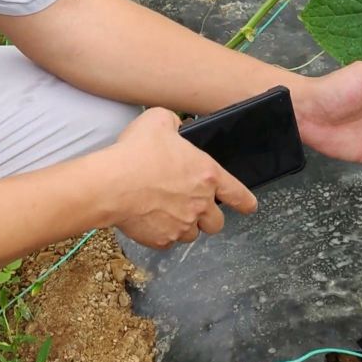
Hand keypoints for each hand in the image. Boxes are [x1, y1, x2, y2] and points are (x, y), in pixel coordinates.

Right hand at [106, 108, 258, 248]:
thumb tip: (175, 127)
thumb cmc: (135, 153)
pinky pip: (168, 241)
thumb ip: (174, 123)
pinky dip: (162, 233)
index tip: (249, 206)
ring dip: (185, 225)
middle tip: (193, 207)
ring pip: (192, 234)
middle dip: (208, 217)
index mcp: (207, 175)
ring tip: (166, 211)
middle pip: (216, 222)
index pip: (238, 194)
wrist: (111, 184)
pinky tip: (149, 219)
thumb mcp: (158, 121)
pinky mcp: (162, 239)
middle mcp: (200, 204)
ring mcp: (182, 225)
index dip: (246, 201)